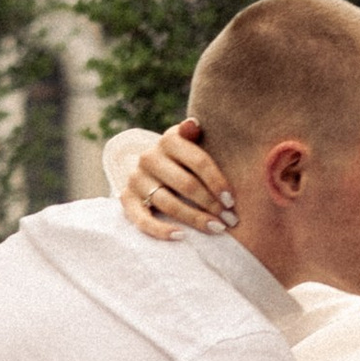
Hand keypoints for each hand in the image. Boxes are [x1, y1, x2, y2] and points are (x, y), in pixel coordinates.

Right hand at [120, 119, 237, 241]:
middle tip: (230, 220)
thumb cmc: (184, 158)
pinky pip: (142, 220)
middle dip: (211, 204)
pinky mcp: (127, 200)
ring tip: (216, 228)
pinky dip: (160, 230)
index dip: (217, 182)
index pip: (198, 161)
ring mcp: (136, 179)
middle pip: (186, 184)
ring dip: (195, 219)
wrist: (151, 167)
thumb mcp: (192, 142)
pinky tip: (181, 236)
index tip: (232, 201)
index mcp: (169, 140)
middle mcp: (149, 157)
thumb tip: (194, 124)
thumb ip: (196, 136)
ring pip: (168, 203)